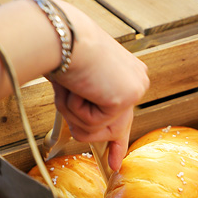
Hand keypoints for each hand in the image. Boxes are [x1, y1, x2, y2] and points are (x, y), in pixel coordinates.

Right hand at [49, 0, 148, 170]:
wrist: (60, 33)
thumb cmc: (60, 51)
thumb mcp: (76, 85)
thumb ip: (86, 109)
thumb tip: (80, 131)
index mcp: (128, 75)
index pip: (124, 117)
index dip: (117, 142)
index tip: (115, 164)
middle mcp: (137, 82)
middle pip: (110, 130)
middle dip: (83, 122)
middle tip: (75, 92)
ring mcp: (134, 92)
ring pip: (96, 131)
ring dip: (74, 113)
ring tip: (73, 84)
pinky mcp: (125, 99)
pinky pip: (92, 125)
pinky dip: (76, 109)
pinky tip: (79, 85)